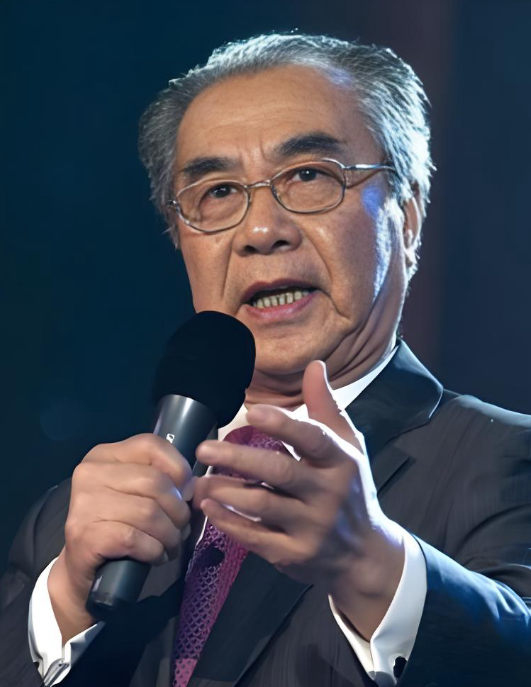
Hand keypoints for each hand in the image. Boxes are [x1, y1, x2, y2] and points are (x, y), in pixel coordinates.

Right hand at [48, 434, 192, 641]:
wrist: (83, 571)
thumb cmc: (118, 527)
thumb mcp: (138, 494)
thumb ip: (163, 481)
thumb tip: (196, 486)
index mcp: (104, 455)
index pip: (151, 445)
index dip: (179, 469)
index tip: (187, 493)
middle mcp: (90, 473)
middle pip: (155, 481)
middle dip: (178, 509)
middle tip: (181, 528)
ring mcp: (84, 503)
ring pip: (149, 512)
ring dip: (170, 535)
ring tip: (170, 545)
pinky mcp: (85, 534)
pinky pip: (136, 538)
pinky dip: (154, 551)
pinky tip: (155, 556)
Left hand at [194, 361, 404, 637]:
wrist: (363, 554)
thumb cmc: (350, 489)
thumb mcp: (348, 447)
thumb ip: (326, 407)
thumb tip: (314, 365)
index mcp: (341, 462)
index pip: (313, 439)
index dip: (284, 424)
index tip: (252, 411)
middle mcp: (328, 494)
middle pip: (280, 471)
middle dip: (240, 458)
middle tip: (204, 448)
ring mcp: (311, 527)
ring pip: (262, 505)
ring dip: (226, 490)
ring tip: (198, 479)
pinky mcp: (293, 554)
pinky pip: (255, 538)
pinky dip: (228, 522)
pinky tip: (209, 506)